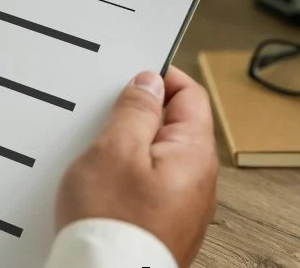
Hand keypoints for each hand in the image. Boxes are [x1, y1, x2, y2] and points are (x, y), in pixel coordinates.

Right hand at [56, 67, 218, 266]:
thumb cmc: (112, 223)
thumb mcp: (116, 150)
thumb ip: (136, 110)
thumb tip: (149, 83)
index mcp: (195, 154)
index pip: (190, 95)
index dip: (162, 77)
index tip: (133, 76)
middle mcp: (198, 180)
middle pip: (174, 125)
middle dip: (141, 115)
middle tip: (109, 118)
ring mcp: (182, 204)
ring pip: (158, 156)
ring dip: (132, 147)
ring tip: (102, 156)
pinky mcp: (164, 222)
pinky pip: (151, 184)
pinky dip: (130, 175)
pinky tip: (106, 185)